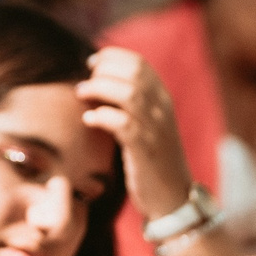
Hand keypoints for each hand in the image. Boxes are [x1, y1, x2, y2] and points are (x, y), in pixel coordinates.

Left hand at [78, 49, 192, 226]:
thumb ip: (133, 103)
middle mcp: (162, 111)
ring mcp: (155, 130)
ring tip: (82, 95)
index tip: (91, 65)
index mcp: (163, 100)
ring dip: (98, 89)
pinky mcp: (145, 151)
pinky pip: (122, 124)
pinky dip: (101, 116)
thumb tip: (100, 79)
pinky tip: (89, 120)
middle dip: (102, 72)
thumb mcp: (149, 125)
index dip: (110, 57)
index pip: (139, 63)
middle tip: (86, 84)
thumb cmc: (153, 160)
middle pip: (132, 73)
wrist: (173, 198)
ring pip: (128, 94)